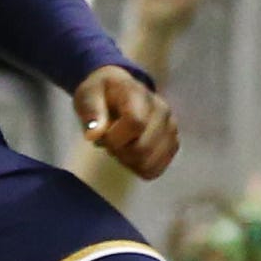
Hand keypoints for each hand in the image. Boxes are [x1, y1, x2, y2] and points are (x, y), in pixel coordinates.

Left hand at [74, 65, 177, 179]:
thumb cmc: (101, 94)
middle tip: (109, 141)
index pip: (136, 123)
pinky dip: (139, 167)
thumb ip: (91, 112)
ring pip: (149, 163)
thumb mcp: (88, 95)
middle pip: (143, 148)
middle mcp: (162, 110)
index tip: (102, 135)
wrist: (118, 91)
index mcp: (140, 94)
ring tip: (121, 145)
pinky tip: (131, 154)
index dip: (114, 138)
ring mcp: (170, 127)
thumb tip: (94, 135)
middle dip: (119, 151)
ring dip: (128, 161)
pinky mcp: (173, 143)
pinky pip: (156, 169)